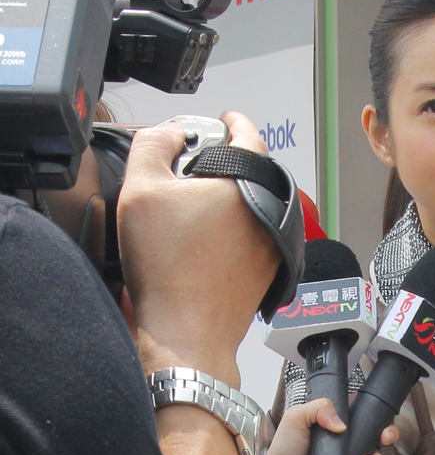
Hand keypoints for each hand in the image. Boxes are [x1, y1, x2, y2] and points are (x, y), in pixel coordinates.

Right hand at [120, 110, 280, 387]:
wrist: (187, 334)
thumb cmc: (168, 269)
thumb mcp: (140, 188)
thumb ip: (152, 144)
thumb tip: (170, 132)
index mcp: (249, 183)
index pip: (248, 134)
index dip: (229, 122)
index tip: (220, 120)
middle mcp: (270, 213)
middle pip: (252, 171)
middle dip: (225, 161)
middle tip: (195, 162)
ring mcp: (273, 245)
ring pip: (252, 205)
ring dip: (228, 198)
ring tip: (192, 204)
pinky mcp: (268, 272)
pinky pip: (252, 237)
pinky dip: (232, 230)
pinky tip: (200, 240)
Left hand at [258, 400, 398, 454]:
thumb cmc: (283, 452)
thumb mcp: (295, 418)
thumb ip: (318, 408)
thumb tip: (341, 422)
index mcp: (331, 422)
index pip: (360, 415)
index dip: (374, 417)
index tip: (379, 422)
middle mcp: (341, 441)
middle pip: (374, 436)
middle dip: (385, 437)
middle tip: (383, 440)